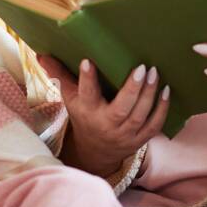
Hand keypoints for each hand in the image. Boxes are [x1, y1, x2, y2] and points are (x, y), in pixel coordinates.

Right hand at [36, 55, 169, 176]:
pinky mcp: (140, 139)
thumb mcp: (70, 98)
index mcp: (88, 111)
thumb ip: (59, 75)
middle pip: (121, 109)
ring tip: (155, 73)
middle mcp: (106, 124)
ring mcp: (125, 134)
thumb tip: (41, 54)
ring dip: (149, 95)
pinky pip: (154, 125)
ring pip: (140, 116)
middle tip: (142, 67)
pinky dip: (162, 109)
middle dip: (132, 89)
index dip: (87, 79)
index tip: (89, 61)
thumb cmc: (84, 116)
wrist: (96, 152)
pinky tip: (166, 91)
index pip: (86, 94)